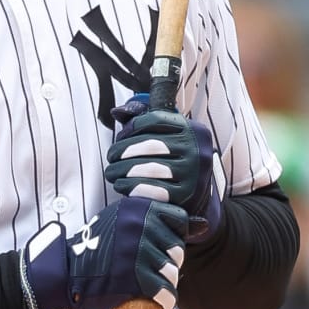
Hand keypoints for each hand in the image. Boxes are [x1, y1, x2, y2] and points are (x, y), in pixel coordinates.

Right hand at [22, 199, 187, 308]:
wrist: (66, 273)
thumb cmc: (99, 248)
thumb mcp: (125, 223)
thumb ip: (162, 222)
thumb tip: (204, 225)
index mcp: (138, 206)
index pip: (179, 219)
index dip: (170, 236)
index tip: (150, 246)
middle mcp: (139, 224)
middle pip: (178, 249)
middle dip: (166, 263)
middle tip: (141, 269)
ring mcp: (138, 250)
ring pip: (174, 272)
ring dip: (163, 283)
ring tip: (143, 284)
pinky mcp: (136, 278)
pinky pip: (167, 293)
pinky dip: (162, 301)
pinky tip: (151, 300)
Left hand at [108, 97, 220, 242]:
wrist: (195, 195)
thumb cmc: (176, 162)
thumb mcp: (169, 137)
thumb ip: (145, 122)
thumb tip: (117, 113)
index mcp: (194, 131)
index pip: (156, 120)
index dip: (131, 127)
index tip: (120, 137)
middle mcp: (197, 151)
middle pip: (150, 145)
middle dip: (122, 151)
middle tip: (111, 157)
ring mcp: (193, 174)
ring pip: (148, 168)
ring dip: (122, 170)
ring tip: (112, 172)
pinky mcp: (185, 196)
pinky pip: (151, 188)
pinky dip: (130, 186)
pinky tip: (121, 185)